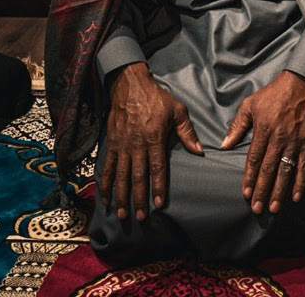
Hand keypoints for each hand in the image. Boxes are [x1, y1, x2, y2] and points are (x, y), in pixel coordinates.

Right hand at [98, 62, 202, 221]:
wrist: (130, 86)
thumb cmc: (157, 98)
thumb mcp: (177, 110)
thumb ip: (187, 132)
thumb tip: (199, 151)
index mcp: (154, 138)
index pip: (157, 168)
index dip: (158, 187)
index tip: (159, 205)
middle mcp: (137, 144)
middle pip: (137, 176)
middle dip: (139, 199)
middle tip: (141, 218)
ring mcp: (122, 145)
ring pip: (121, 175)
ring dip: (121, 196)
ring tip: (123, 215)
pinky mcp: (111, 143)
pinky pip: (107, 166)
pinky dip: (106, 183)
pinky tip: (106, 198)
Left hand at [220, 70, 304, 214]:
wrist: (301, 83)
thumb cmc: (273, 93)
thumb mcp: (251, 104)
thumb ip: (237, 125)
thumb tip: (224, 144)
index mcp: (263, 129)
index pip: (254, 158)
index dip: (249, 177)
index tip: (246, 193)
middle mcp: (279, 138)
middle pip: (268, 169)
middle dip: (262, 190)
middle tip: (257, 208)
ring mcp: (295, 141)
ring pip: (285, 171)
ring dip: (279, 191)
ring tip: (273, 208)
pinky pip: (304, 165)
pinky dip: (300, 182)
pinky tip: (296, 196)